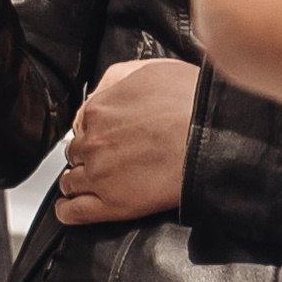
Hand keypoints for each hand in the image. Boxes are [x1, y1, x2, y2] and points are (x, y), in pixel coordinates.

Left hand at [55, 57, 197, 226]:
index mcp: (98, 110)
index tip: (103, 137)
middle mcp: (92, 142)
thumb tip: (100, 88)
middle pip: (77, 152)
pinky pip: (74, 212)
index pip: (81, 125)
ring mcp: (98, 175)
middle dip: (88, 155)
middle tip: (107, 159)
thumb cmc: (192, 102)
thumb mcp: (151, 70)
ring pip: (72, 181)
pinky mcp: (111, 204)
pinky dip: (68, 211)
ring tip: (90, 184)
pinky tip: (71, 209)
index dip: (93, 132)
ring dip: (78, 181)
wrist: (214, 137)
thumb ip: (118, 78)